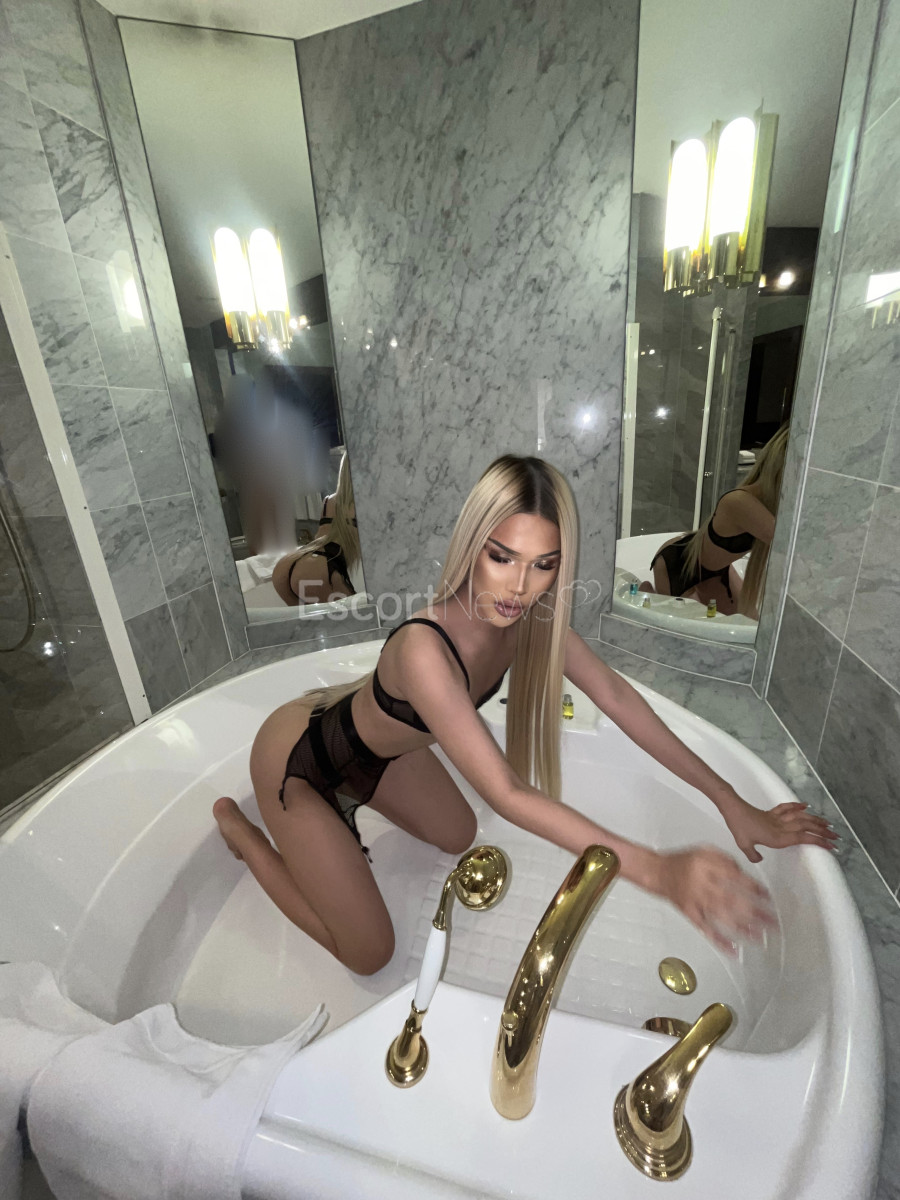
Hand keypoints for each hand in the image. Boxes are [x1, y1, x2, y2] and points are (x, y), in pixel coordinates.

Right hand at [658, 846, 775, 953]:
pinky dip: (719, 941)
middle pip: (732, 900)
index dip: (754, 888)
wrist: (657, 872)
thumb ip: (726, 861)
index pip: (736, 879)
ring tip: (760, 938)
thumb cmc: (684, 861)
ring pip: (721, 917)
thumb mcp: (705, 850)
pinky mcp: (689, 915)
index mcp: (707, 866)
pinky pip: (705, 929)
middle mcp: (701, 884)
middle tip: (773, 923)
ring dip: (742, 929)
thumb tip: (746, 876)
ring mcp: (695, 901)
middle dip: (755, 912)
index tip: (769, 898)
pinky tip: (733, 951)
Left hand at [722, 796, 837, 862]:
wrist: (732, 808)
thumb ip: (753, 855)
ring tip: (828, 823)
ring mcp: (777, 818)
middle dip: (823, 831)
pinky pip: (787, 807)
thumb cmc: (738, 826)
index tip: (831, 845)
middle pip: (807, 827)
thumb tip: (759, 860)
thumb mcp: (744, 845)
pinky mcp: (771, 812)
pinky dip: (797, 806)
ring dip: (815, 819)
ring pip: (801, 817)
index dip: (819, 841)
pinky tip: (806, 806)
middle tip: (837, 836)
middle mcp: (781, 826)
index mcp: (778, 837)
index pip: (803, 838)